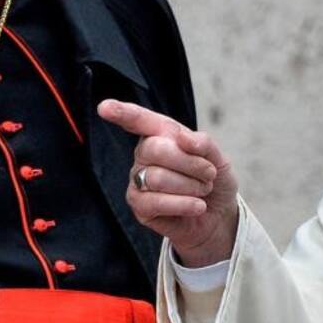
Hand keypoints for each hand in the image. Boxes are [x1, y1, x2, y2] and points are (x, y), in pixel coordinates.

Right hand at [97, 99, 238, 266]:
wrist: (219, 215)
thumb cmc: (212, 180)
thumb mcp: (216, 156)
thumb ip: (202, 142)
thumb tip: (182, 138)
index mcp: (159, 134)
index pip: (138, 120)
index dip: (121, 112)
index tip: (104, 107)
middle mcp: (144, 154)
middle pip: (156, 149)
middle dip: (191, 163)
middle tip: (209, 174)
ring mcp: (138, 180)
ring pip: (157, 177)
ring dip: (191, 186)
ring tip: (202, 190)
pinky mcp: (139, 206)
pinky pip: (155, 202)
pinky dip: (184, 204)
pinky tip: (197, 206)